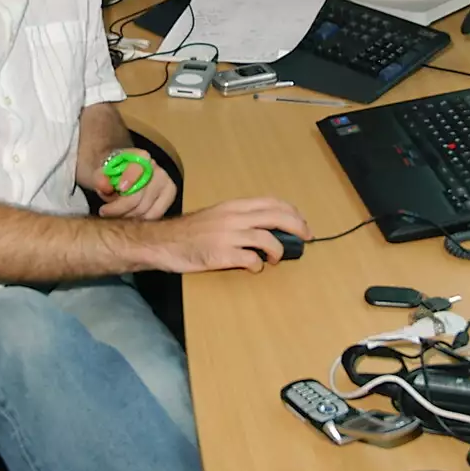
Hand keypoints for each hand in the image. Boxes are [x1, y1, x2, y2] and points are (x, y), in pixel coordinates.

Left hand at [92, 148, 175, 220]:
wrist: (121, 175)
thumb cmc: (111, 174)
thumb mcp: (100, 173)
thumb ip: (99, 178)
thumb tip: (104, 186)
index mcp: (140, 157)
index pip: (138, 168)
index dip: (129, 179)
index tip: (119, 189)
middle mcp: (156, 168)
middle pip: (140, 195)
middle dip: (120, 207)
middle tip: (105, 211)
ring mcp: (165, 182)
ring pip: (146, 209)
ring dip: (128, 216)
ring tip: (115, 214)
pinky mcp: (169, 196)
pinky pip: (156, 215)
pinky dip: (140, 220)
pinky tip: (129, 216)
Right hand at [143, 197, 310, 272]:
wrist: (163, 242)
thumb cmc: (189, 231)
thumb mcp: (216, 215)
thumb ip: (239, 218)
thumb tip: (266, 227)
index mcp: (234, 206)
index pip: (271, 202)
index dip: (291, 211)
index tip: (301, 221)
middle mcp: (234, 217)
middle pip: (276, 217)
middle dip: (297, 227)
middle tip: (306, 238)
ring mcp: (228, 236)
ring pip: (268, 239)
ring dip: (278, 250)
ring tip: (276, 258)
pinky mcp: (222, 255)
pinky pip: (251, 260)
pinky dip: (258, 266)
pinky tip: (254, 268)